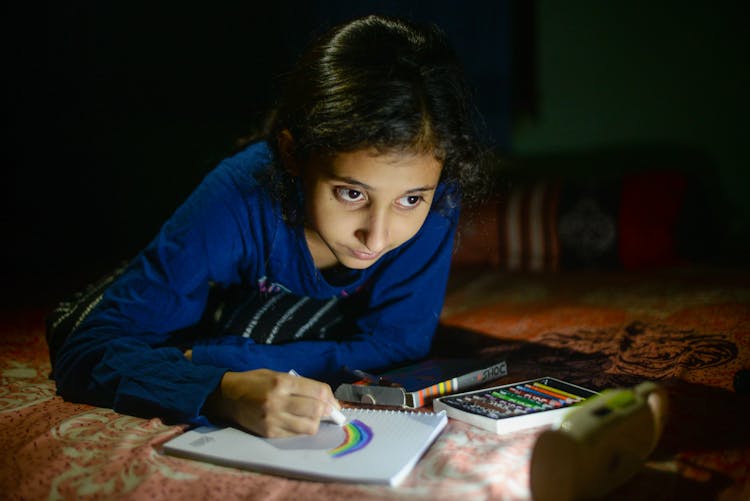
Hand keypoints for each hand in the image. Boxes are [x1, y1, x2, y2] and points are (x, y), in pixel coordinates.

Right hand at [204, 369, 340, 437]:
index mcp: (281, 382)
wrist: (225, 397)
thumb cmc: (253, 382)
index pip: (317, 391)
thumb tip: (325, 398)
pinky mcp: (269, 433)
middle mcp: (277, 401)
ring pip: (309, 426)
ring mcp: (273, 419)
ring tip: (314, 417)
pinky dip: (302, 429)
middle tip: (330, 411)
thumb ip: (300, 385)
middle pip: (316, 410)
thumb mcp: (276, 374)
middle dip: (327, 411)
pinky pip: (295, 435)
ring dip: (316, 422)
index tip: (334, 402)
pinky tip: (300, 422)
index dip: (330, 397)